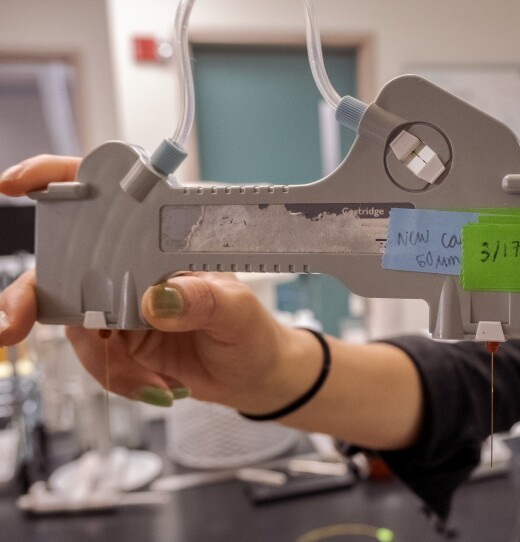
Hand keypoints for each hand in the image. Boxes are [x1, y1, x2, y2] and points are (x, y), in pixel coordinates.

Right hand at [0, 155, 307, 410]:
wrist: (254, 378)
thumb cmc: (252, 332)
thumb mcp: (238, 313)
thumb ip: (203, 302)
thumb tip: (156, 298)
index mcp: (164, 240)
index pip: (109, 197)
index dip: (58, 180)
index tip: (18, 185)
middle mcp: (134, 265)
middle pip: (64, 265)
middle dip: (34, 298)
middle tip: (14, 325)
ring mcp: (120, 303)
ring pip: (74, 324)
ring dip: (105, 360)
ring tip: (152, 381)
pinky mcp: (118, 340)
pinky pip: (94, 359)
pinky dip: (118, 377)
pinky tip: (155, 385)